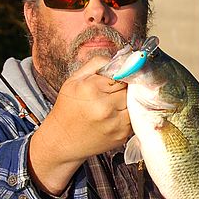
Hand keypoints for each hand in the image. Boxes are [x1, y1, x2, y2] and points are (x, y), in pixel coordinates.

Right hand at [28, 58, 132, 194]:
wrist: (61, 140)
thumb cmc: (67, 108)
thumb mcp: (74, 80)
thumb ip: (97, 64)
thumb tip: (122, 57)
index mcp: (92, 89)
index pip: (124, 73)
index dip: (125, 72)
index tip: (126, 72)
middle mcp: (106, 107)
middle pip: (132, 88)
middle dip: (128, 86)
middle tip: (117, 89)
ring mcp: (116, 124)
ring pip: (137, 103)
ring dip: (130, 101)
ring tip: (116, 102)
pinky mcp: (122, 135)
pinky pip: (135, 118)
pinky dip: (130, 114)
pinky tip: (116, 114)